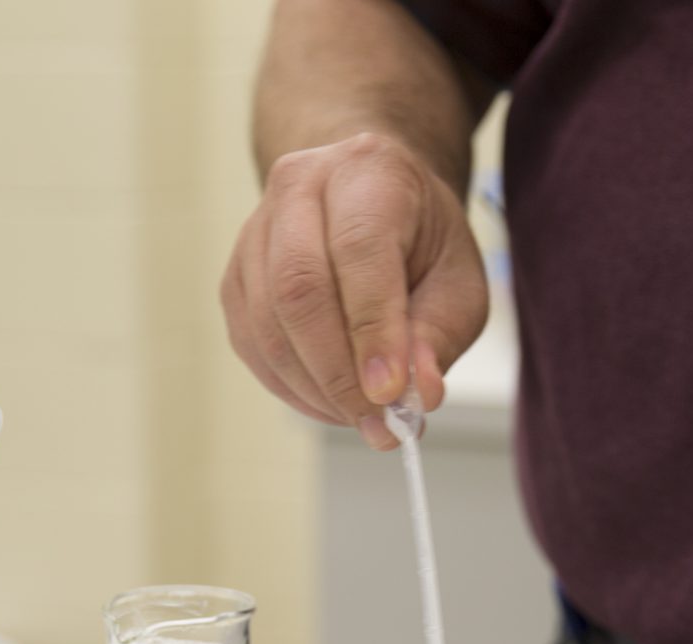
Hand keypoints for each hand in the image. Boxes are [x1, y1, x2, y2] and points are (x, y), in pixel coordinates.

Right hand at [221, 132, 488, 448]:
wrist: (366, 198)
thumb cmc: (419, 240)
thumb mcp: (457, 279)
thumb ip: (440, 334)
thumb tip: (416, 394)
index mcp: (366, 170)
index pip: (359, 250)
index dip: (372, 329)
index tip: (391, 393)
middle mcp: (299, 187)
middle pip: (299, 286)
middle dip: (337, 370)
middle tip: (377, 424)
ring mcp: (255, 231)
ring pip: (267, 320)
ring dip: (313, 386)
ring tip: (361, 419)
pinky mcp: (235, 277)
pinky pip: (250, 342)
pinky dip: (289, 386)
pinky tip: (328, 403)